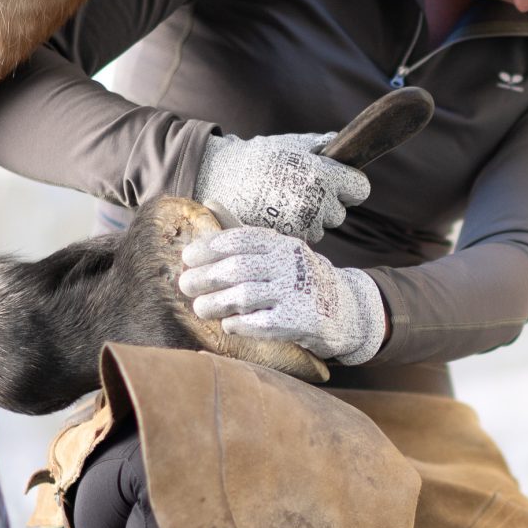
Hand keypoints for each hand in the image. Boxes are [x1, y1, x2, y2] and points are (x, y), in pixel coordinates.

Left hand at [178, 227, 385, 364]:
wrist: (343, 309)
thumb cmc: (297, 278)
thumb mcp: (275, 249)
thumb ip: (241, 231)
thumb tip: (209, 203)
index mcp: (282, 244)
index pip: (239, 239)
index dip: (208, 247)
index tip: (187, 257)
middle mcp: (290, 265)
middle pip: (237, 268)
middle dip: (204, 277)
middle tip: (184, 285)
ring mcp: (296, 293)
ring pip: (244, 296)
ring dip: (215, 303)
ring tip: (200, 308)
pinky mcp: (300, 321)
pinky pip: (260, 323)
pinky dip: (239, 324)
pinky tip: (228, 324)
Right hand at [195, 130, 369, 242]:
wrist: (222, 178)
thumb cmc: (258, 157)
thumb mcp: (292, 143)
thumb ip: (321, 145)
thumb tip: (341, 143)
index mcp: (325, 175)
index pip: (361, 189)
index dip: (351, 186)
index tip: (341, 185)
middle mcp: (318, 201)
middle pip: (340, 213)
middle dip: (327, 204)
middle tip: (303, 193)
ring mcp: (303, 222)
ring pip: (321, 228)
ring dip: (310, 220)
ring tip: (285, 203)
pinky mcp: (288, 237)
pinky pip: (303, 237)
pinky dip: (295, 230)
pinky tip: (277, 215)